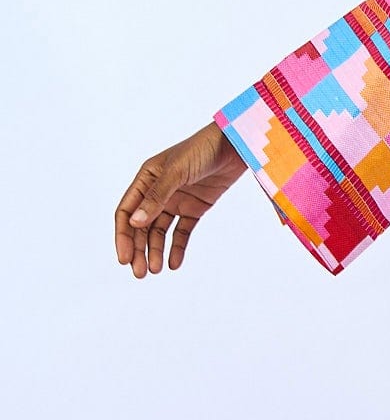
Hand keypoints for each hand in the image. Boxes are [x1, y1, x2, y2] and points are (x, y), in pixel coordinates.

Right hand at [114, 121, 250, 278]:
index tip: (124, 258)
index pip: (126, 212)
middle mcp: (157, 191)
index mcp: (145, 179)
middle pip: (141, 226)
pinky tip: (174, 264)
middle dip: (139, 249)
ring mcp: (176, 200)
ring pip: (160, 232)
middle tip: (139, 273)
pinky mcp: (195, 208)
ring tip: (156, 271)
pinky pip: (182, 232)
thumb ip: (157, 197)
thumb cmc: (201, 151)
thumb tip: (135, 223)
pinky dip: (177, 247)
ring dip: (156, 251)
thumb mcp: (177, 172)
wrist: (235, 146)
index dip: (123, 236)